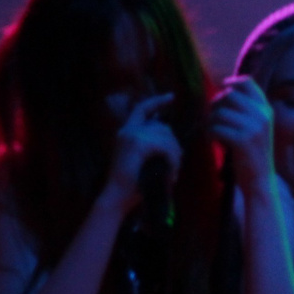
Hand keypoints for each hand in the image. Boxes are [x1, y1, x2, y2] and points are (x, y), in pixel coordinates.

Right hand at [106, 93, 182, 209]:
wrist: (116, 197)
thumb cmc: (130, 185)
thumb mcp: (142, 160)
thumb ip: (152, 147)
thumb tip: (172, 141)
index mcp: (126, 132)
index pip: (142, 109)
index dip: (157, 101)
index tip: (171, 97)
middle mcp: (128, 131)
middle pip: (162, 127)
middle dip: (174, 144)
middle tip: (177, 163)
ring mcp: (132, 136)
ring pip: (166, 137)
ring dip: (175, 155)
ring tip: (174, 173)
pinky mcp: (138, 145)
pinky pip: (165, 147)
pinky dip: (172, 161)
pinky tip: (172, 174)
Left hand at [208, 75, 276, 191]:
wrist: (260, 181)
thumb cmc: (252, 154)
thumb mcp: (255, 128)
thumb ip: (245, 111)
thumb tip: (225, 91)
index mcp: (266, 110)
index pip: (248, 83)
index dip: (232, 82)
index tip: (222, 86)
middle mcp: (262, 115)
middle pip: (229, 95)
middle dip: (215, 105)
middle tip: (212, 118)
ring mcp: (254, 128)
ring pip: (220, 113)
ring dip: (210, 122)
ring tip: (212, 133)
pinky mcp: (243, 141)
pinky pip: (217, 128)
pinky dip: (210, 134)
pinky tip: (213, 141)